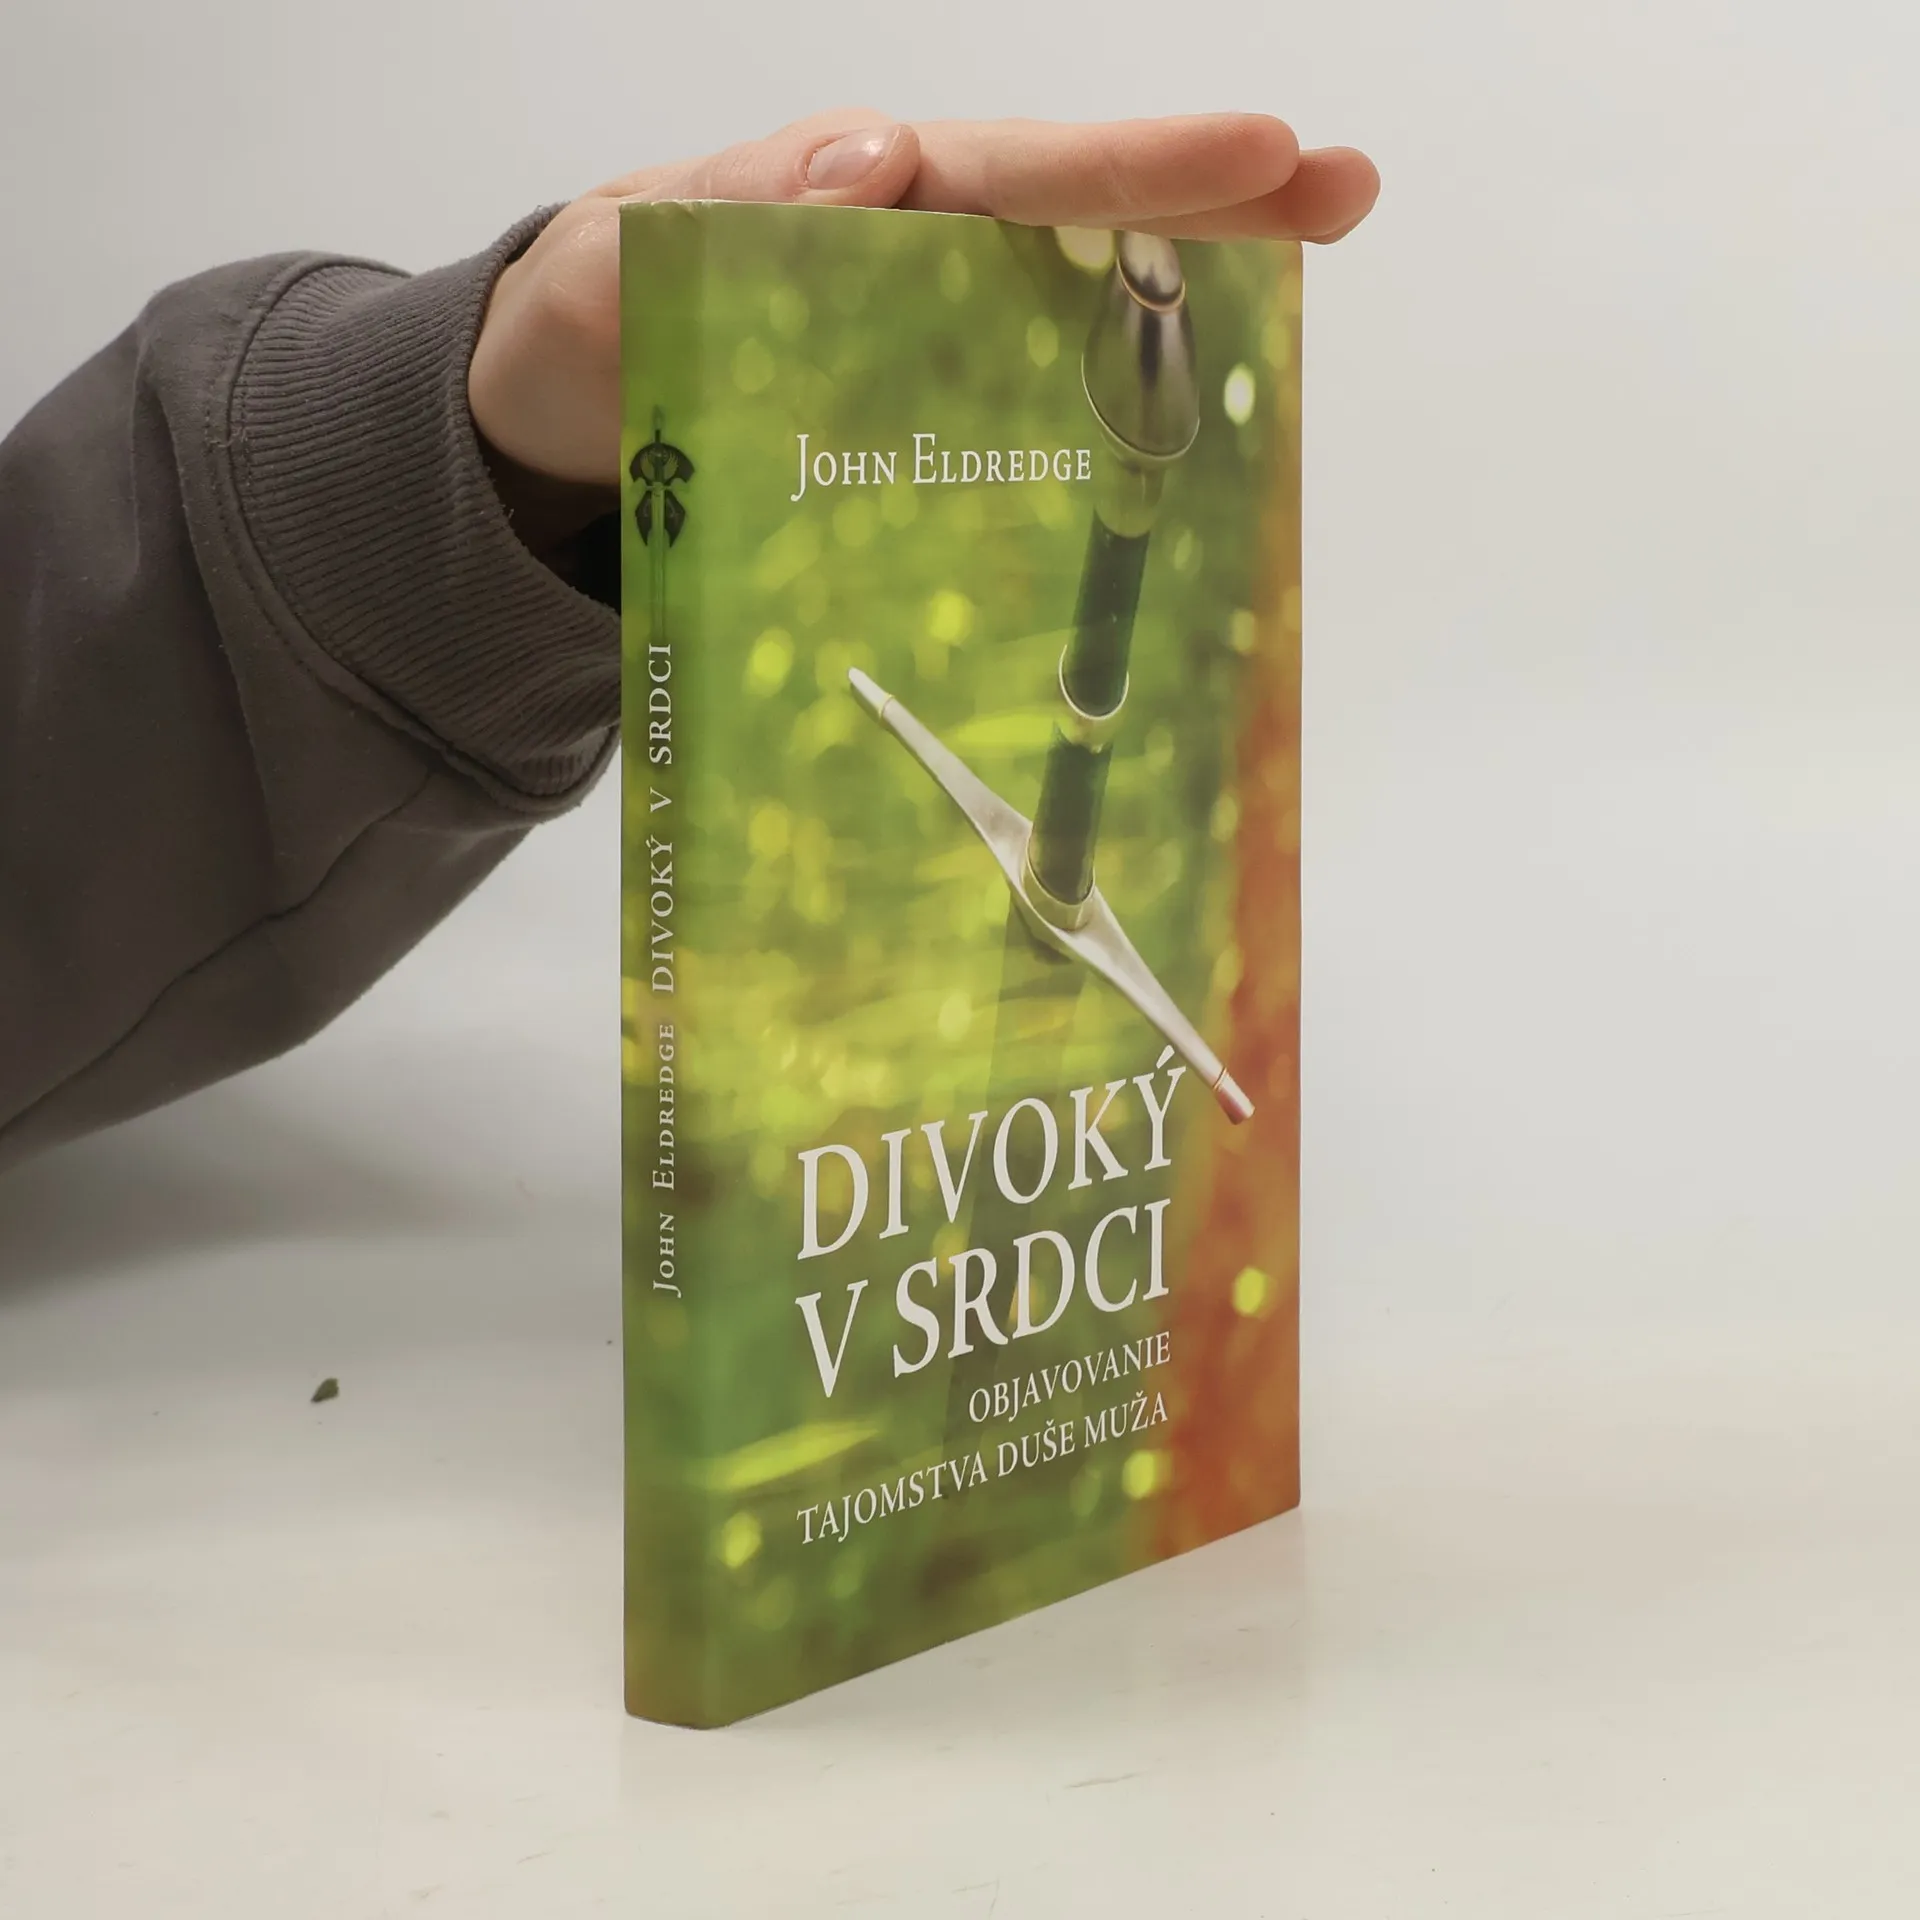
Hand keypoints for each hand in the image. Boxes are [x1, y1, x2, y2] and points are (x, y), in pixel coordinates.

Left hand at [469, 110, 1379, 500]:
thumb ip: (726, 210)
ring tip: (1308, 306)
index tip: (1258, 155)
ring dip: (1189, 315)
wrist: (559, 434)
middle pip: (1082, 224)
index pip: (1015, 171)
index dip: (1135, 168)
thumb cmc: (586, 326)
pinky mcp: (924, 432)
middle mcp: (918, 261)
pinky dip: (1104, 437)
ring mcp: (932, 349)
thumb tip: (881, 168)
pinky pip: (1025, 425)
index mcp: (861, 202)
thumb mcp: (618, 259)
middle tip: (1344, 191)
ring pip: (1076, 319)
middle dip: (1213, 205)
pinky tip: (1190, 461)